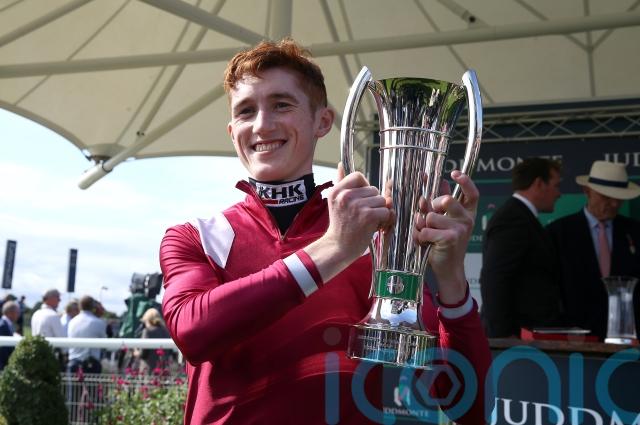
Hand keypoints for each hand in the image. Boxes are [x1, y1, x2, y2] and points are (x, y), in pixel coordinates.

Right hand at [304, 164, 392, 281]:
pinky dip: (384, 220)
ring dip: (379, 212)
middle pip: (374, 189)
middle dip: (373, 202)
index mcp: (337, 190)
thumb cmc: (340, 225)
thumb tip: (340, 164)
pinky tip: (374, 227)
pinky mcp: (368, 216)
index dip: (365, 187)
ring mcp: (357, 206)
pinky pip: (386, 211)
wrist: (338, 247)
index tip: (361, 200)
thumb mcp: (335, 201)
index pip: (359, 176)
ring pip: (382, 200)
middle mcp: (346, 196)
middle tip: (364, 215)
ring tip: (368, 221)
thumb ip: (340, 182)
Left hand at [413, 170, 478, 302]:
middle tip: (429, 218)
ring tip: (427, 234)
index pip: (472, 193)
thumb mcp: (445, 222)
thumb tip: (440, 183)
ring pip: (430, 216)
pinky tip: (426, 243)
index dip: (465, 181)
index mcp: (467, 213)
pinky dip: (420, 237)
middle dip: (432, 206)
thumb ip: (441, 205)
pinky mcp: (450, 238)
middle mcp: (467, 220)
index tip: (454, 173)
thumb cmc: (444, 243)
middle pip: (446, 200)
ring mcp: (460, 229)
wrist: (448, 268)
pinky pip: (425, 230)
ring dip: (422, 226)